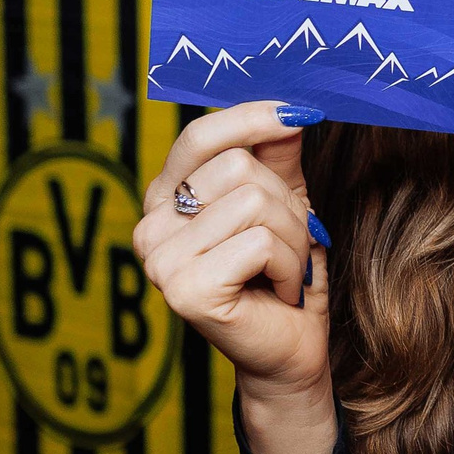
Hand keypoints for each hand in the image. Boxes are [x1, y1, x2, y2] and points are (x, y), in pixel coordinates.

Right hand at [133, 103, 336, 453]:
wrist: (290, 349)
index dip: (254, 118)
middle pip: (239, 168)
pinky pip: (260, 243)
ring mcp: (159, 260)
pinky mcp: (184, 290)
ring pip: (254, 204)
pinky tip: (277, 292)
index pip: (200, 136)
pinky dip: (288, 266)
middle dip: (287, 206)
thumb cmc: (283, 274)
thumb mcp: (285, 201)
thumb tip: (289, 105)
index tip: (303, 113)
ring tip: (282, 271)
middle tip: (288, 247)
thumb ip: (277, 154)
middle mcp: (150, 225)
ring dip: (292, 240)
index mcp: (164, 197)